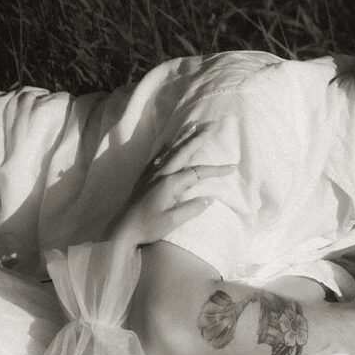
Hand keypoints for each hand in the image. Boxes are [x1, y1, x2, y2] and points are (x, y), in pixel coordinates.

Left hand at [107, 121, 234, 244]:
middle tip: (211, 125)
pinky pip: (157, 156)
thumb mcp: (173, 222)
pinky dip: (166, 146)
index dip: (216, 170)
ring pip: (170, 150)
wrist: (122, 230)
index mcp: (170, 183)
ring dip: (182, 136)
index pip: (198, 172)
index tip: (232, 168)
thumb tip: (210, 198)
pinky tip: (169, 142)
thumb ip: (192, 209)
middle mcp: (161, 173)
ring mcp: (151, 173)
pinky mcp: (144, 177)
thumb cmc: (148, 227)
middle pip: (184, 151)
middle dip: (198, 137)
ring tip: (192, 125)